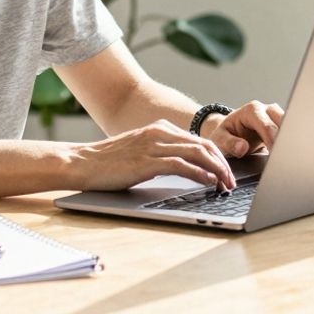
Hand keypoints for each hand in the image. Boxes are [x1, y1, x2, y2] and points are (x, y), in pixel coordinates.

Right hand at [69, 120, 236, 191]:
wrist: (81, 162)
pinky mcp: (147, 161)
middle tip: (232, 181)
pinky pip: (182, 165)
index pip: (199, 140)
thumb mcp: (140, 151)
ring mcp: (153, 145)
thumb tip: (186, 168)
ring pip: (198, 153)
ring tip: (226, 184)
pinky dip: (200, 174)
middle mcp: (160, 133)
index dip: (218, 157)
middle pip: (204, 145)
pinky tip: (209, 183)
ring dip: (217, 170)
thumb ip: (161, 153)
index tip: (227, 173)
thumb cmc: (108, 161)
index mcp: (160, 128)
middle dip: (223, 164)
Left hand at [204, 100, 284, 157]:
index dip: (272, 141)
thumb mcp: (220, 139)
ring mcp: (275, 116)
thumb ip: (229, 143)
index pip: (267, 126)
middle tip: (283, 157)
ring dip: (289, 140)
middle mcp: (265, 110)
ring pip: (290, 125)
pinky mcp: (281, 124)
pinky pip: (290, 131)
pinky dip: (290, 142)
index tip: (275, 155)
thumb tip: (242, 147)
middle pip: (283, 122)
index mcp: (251, 111)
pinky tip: (288, 153)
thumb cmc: (225, 134)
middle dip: (284, 139)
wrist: (229, 132)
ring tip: (287, 156)